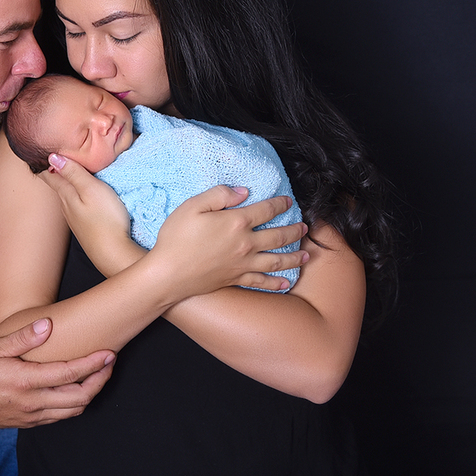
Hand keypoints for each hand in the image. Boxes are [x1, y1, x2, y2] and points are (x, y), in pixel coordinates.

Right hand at [0, 318, 114, 428]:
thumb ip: (22, 338)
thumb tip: (47, 324)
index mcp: (24, 381)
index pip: (68, 374)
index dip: (93, 364)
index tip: (109, 353)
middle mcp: (31, 403)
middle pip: (79, 398)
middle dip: (100, 381)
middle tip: (109, 363)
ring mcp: (31, 416)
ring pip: (73, 411)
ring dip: (90, 394)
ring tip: (98, 375)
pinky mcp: (28, 423)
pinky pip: (60, 417)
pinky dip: (74, 404)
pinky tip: (76, 389)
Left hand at [39, 153, 135, 273]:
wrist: (114, 253)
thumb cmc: (106, 219)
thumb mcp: (91, 189)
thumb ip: (74, 173)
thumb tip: (52, 157)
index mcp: (66, 195)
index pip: (50, 175)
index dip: (45, 163)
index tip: (41, 152)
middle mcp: (67, 207)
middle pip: (57, 185)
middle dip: (55, 172)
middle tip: (55, 158)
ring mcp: (75, 220)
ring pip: (66, 197)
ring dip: (67, 184)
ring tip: (69, 173)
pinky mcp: (85, 228)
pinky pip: (76, 207)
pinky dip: (76, 197)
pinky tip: (83, 197)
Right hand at [151, 186, 308, 297]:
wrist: (167, 274)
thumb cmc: (176, 238)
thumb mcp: (192, 206)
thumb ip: (219, 195)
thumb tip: (243, 192)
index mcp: (236, 222)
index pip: (266, 210)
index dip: (280, 204)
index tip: (288, 201)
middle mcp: (245, 244)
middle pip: (278, 236)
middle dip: (294, 230)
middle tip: (305, 227)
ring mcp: (243, 264)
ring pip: (277, 260)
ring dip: (295, 256)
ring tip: (307, 254)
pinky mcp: (236, 279)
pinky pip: (262, 281)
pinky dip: (276, 282)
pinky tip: (286, 283)